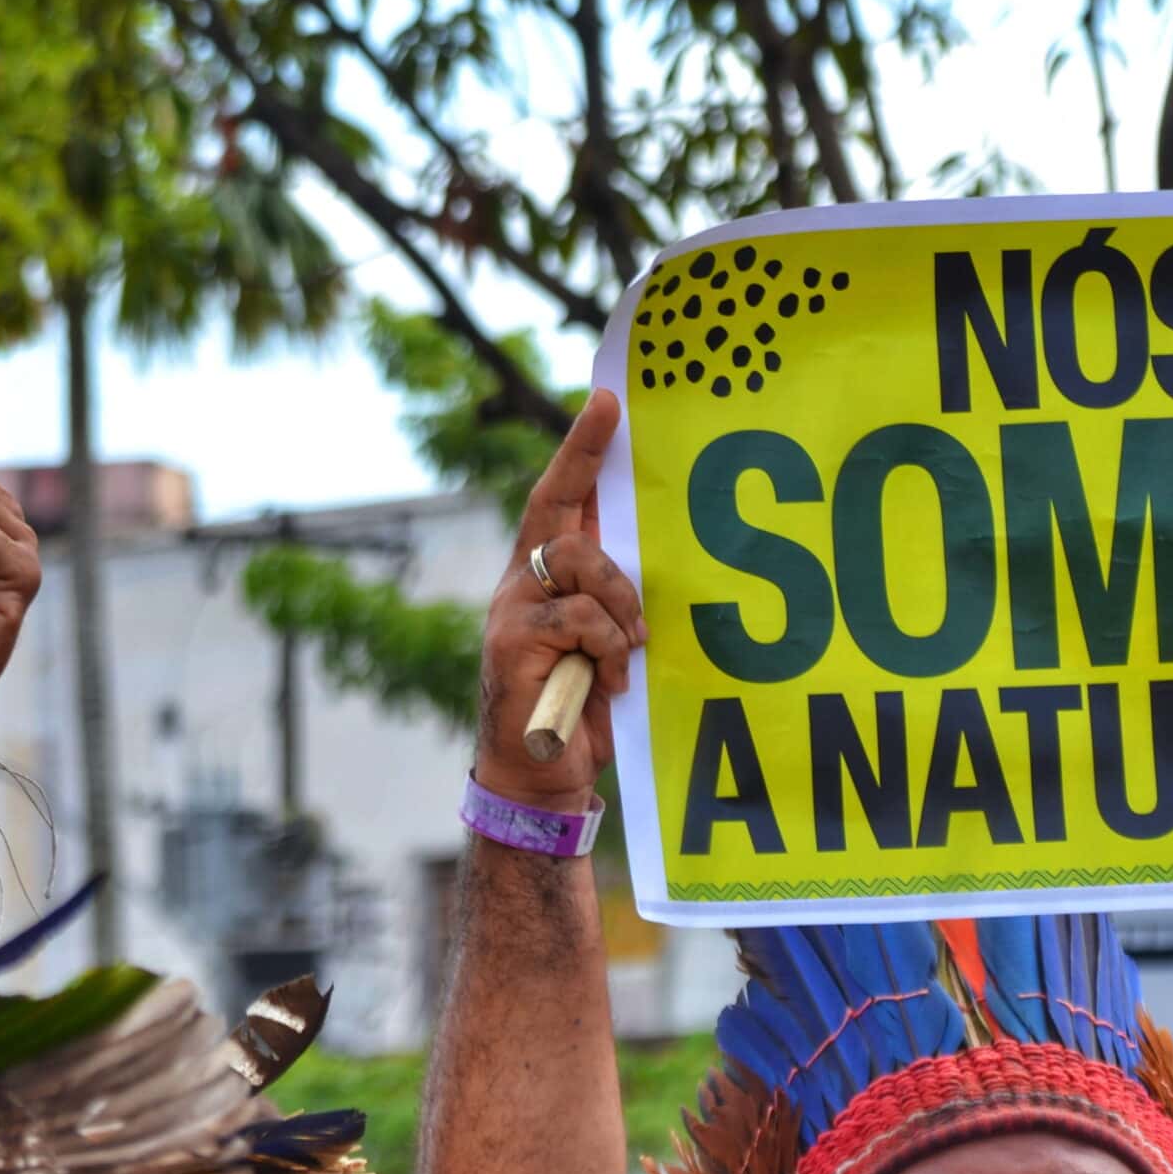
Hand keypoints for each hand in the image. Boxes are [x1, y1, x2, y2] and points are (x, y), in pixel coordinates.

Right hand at [473, 389, 644, 813]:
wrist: (539, 773)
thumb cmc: (581, 710)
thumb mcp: (608, 643)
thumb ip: (618, 599)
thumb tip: (660, 556)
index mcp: (546, 577)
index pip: (560, 494)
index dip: (582, 448)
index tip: (608, 399)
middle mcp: (521, 582)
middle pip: (565, 520)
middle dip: (603, 516)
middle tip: (635, 558)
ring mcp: (512, 608)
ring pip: (578, 562)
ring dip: (618, 607)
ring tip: (625, 656)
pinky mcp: (513, 638)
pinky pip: (579, 616)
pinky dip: (606, 647)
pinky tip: (608, 682)